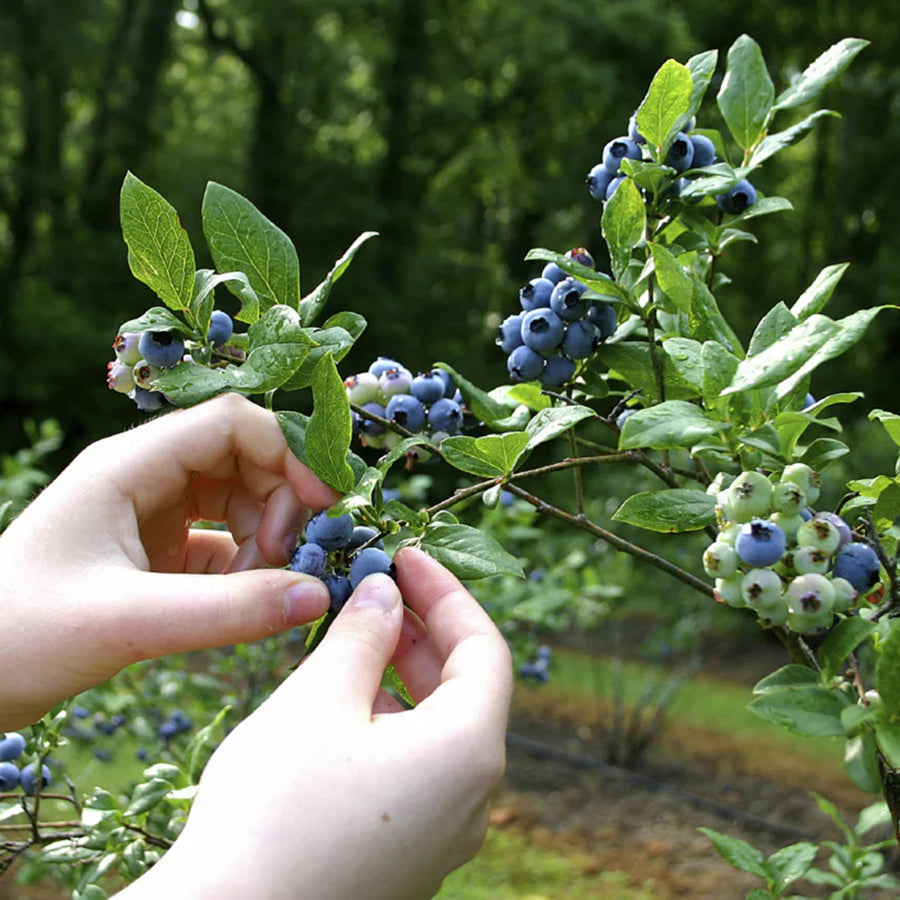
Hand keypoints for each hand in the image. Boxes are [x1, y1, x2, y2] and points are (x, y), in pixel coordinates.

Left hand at [0, 393, 338, 728]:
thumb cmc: (20, 636)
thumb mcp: (128, 622)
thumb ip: (229, 611)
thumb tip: (318, 596)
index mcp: (130, 465)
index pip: (232, 422)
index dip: (288, 451)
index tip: (322, 505)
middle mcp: (145, 479)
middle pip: (245, 458)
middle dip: (278, 503)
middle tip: (283, 560)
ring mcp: (152, 516)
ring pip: (239, 500)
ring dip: (264, 539)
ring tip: (254, 590)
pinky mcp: (156, 555)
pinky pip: (223, 544)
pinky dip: (245, 569)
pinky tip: (239, 604)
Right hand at [118, 547, 512, 899]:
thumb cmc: (274, 811)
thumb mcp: (319, 700)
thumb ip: (363, 634)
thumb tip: (386, 592)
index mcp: (469, 753)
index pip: (484, 648)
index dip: (447, 592)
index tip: (406, 555)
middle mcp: (471, 800)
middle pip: (464, 690)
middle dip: (421, 632)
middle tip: (374, 591)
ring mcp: (440, 837)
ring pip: (436, 730)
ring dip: (399, 677)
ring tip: (349, 643)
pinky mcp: (405, 859)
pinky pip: (414, 771)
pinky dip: (388, 724)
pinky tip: (338, 708)